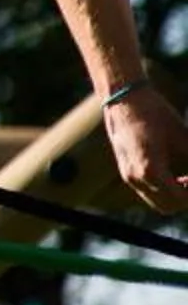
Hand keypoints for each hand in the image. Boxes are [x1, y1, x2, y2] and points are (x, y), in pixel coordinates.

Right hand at [104, 87, 187, 212]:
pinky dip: (164, 189)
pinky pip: (148, 191)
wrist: (123, 98)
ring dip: (175, 196)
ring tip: (187, 178)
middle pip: (169, 206)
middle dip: (186, 198)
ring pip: (158, 202)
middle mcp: (135, 177)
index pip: (181, 198)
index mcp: (151, 169)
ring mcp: (128, 174)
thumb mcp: (184, 137)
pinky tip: (176, 174)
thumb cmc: (155, 113)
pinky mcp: (125, 170)